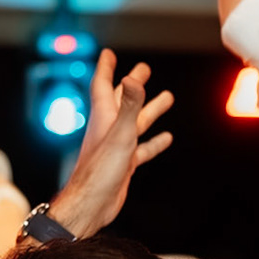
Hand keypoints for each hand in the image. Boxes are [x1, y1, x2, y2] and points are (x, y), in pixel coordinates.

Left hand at [49, 49, 174, 236]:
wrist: (91, 205)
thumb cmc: (100, 171)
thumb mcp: (120, 135)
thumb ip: (129, 107)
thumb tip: (132, 80)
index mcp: (104, 118)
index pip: (102, 86)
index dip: (106, 69)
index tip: (109, 53)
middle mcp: (109, 129)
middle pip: (122, 100)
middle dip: (132, 84)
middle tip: (145, 69)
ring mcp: (118, 147)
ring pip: (136, 123)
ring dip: (150, 110)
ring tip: (168, 98)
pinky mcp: (125, 163)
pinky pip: (143, 148)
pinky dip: (154, 142)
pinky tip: (166, 138)